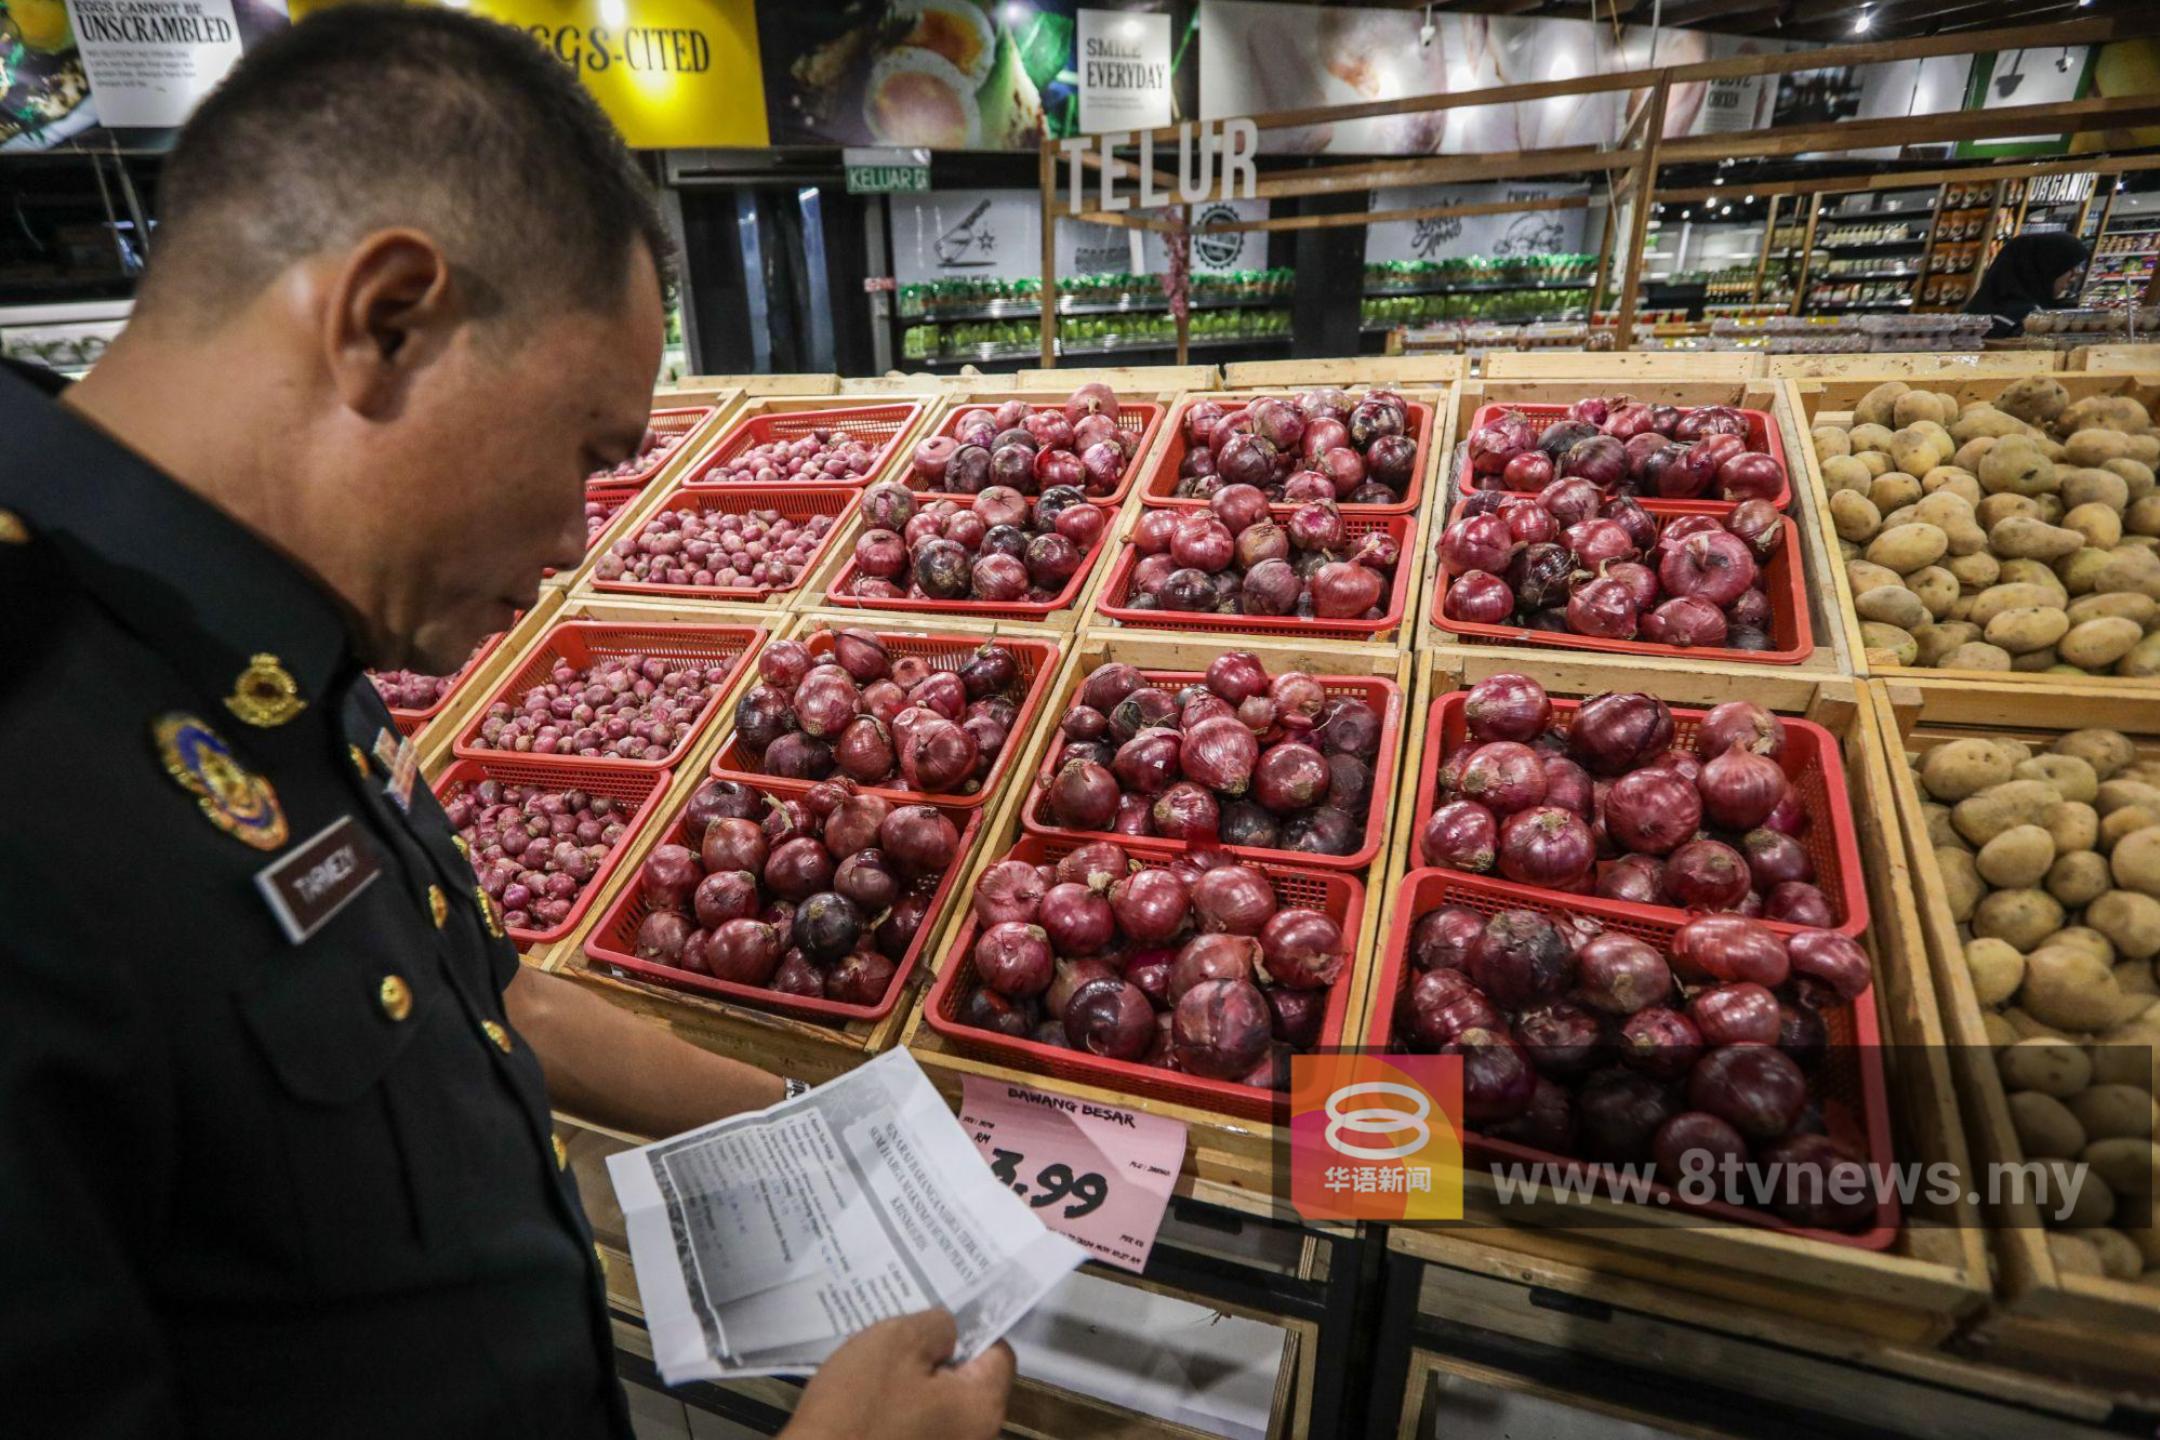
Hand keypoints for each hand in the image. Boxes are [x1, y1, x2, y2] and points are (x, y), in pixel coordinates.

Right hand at [784, 1310, 1013, 1439]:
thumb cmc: (857, 1410)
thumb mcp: (898, 1341)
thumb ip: (937, 1324)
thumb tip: (949, 1330)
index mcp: (981, 1408)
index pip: (998, 1352)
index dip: (971, 1327)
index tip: (940, 1318)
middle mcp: (974, 1437)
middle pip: (969, 1377)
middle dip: (938, 1353)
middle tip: (903, 1337)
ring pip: (940, 1399)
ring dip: (914, 1379)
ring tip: (881, 1365)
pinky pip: (919, 1421)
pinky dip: (901, 1405)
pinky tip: (871, 1394)